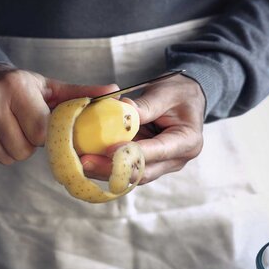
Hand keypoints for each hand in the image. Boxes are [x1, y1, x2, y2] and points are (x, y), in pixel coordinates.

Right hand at [0, 64, 118, 164]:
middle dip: (28, 144)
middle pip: (23, 149)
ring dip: (13, 149)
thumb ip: (82, 94)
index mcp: (17, 87)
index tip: (41, 125)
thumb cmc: (19, 86)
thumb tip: (114, 93)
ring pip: (6, 157)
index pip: (40, 132)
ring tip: (10, 128)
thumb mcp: (49, 87)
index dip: (44, 135)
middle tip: (23, 127)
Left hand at [80, 74, 205, 183]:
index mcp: (187, 141)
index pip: (157, 151)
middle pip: (142, 172)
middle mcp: (175, 160)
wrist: (186, 99)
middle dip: (112, 169)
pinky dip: (107, 166)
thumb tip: (120, 109)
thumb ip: (144, 105)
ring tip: (81, 163)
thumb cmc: (179, 93)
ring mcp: (161, 165)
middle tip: (86, 162)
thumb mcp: (164, 93)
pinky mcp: (147, 164)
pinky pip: (126, 170)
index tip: (108, 149)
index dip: (132, 153)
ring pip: (131, 176)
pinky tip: (87, 161)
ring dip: (105, 171)